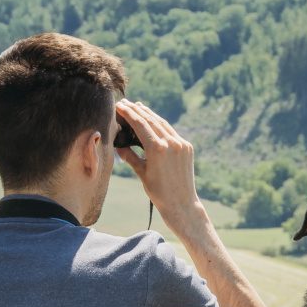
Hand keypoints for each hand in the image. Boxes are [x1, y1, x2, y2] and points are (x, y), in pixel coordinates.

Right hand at [113, 99, 202, 229]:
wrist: (182, 204)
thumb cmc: (159, 192)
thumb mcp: (141, 173)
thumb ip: (130, 156)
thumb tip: (119, 146)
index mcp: (157, 149)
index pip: (140, 124)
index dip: (129, 113)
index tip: (119, 105)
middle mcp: (171, 143)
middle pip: (151, 120)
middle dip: (138, 110)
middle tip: (126, 102)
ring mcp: (181, 144)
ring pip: (162, 123)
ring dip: (149, 114)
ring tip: (138, 107)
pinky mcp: (187, 147)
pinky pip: (171, 132)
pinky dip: (160, 124)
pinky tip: (153, 120)